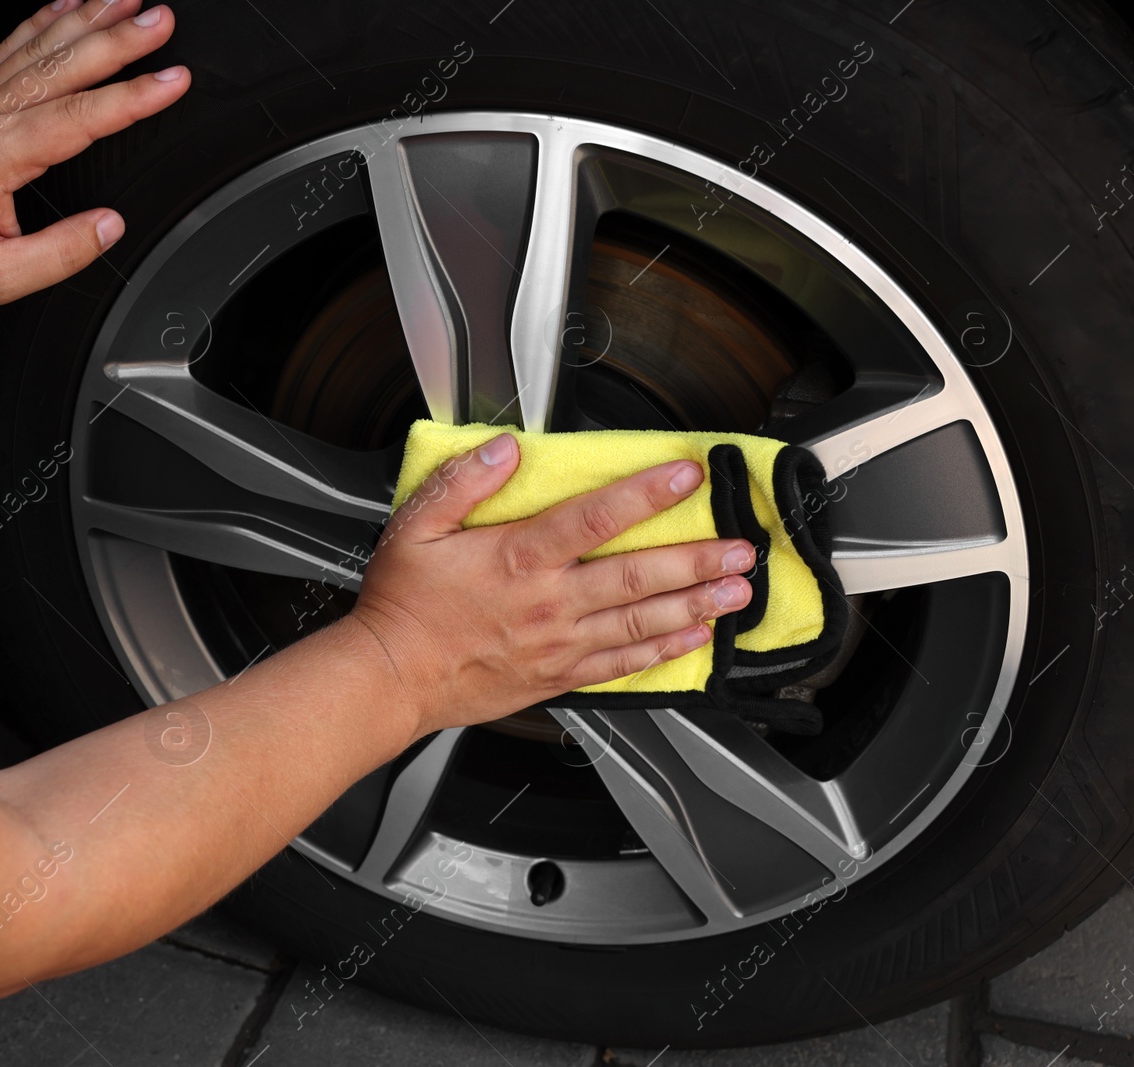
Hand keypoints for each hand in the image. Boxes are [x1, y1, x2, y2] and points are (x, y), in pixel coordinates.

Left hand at [0, 0, 187, 309]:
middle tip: (163, 20)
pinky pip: (14, 46)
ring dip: (91, 18)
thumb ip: (60, 253)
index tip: (172, 81)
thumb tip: (108, 226)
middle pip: (66, 65)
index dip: (133, 98)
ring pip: (43, 46)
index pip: (80, 117)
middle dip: (121, 39)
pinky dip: (45, 18)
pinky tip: (68, 4)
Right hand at [349, 434, 754, 739]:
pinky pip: (622, 663)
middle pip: (637, 576)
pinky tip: (693, 638)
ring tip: (737, 593)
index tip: (685, 476)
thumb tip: (505, 449)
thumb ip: (462, 483)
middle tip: (742, 548)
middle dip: (696, 559)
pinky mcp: (559, 675)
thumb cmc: (403, 606)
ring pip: (641, 621)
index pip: (594, 518)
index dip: (645, 494)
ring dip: (695, 605)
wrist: (391, 678)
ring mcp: (559, 643)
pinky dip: (662, 650)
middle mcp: (549, 602)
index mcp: (518, 558)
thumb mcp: (415, 528)